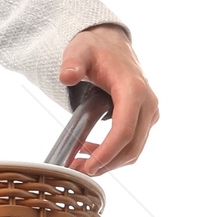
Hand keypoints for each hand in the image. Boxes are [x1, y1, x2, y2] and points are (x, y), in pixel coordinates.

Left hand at [56, 27, 157, 175]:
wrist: (111, 44)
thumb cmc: (95, 49)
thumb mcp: (79, 51)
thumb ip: (72, 63)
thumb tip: (67, 76)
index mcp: (133, 89)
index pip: (124, 130)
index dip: (107, 153)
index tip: (88, 166)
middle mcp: (147, 102)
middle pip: (132, 146)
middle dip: (106, 164)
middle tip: (78, 171)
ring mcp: (150, 112)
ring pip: (135, 149)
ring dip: (110, 162)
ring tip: (81, 164)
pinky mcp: (146, 118)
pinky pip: (134, 143)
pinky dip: (115, 154)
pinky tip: (91, 152)